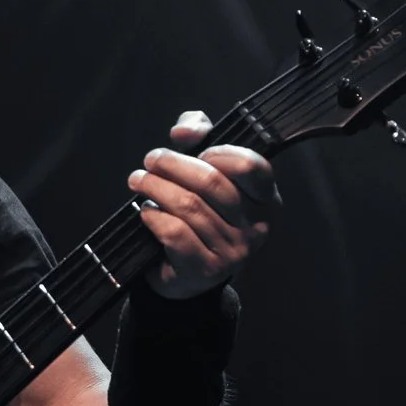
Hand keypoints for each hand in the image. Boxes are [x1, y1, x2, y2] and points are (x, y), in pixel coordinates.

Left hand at [125, 109, 279, 299]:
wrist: (187, 273)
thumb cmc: (201, 213)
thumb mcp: (207, 169)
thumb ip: (202, 136)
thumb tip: (184, 132)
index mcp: (266, 199)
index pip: (250, 166)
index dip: (219, 152)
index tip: (195, 150)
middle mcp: (257, 227)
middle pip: (211, 183)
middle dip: (173, 165)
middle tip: (150, 160)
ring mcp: (234, 252)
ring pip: (188, 207)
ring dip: (156, 188)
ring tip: (139, 181)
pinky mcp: (206, 269)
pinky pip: (176, 234)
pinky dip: (155, 218)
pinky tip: (146, 211)